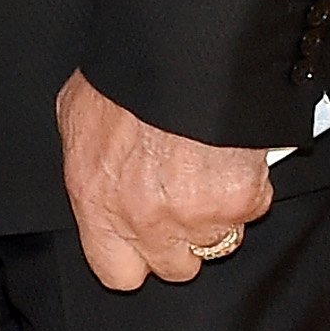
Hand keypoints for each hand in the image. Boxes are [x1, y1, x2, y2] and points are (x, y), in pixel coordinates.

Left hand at [57, 68, 273, 289]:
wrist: (178, 57)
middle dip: (180, 241)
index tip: (139, 243)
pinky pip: (251, 210)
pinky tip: (230, 156)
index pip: (117, 273)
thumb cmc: (122, 82)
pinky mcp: (242, 201)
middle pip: (176, 267)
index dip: (132, 259)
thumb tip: (101, 176)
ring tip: (204, 170)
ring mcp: (199, 217)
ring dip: (215, 215)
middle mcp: (147, 222)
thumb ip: (91, 166)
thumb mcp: (78, 120)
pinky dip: (246, 188)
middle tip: (178, 200)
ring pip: (218, 241)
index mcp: (98, 204)